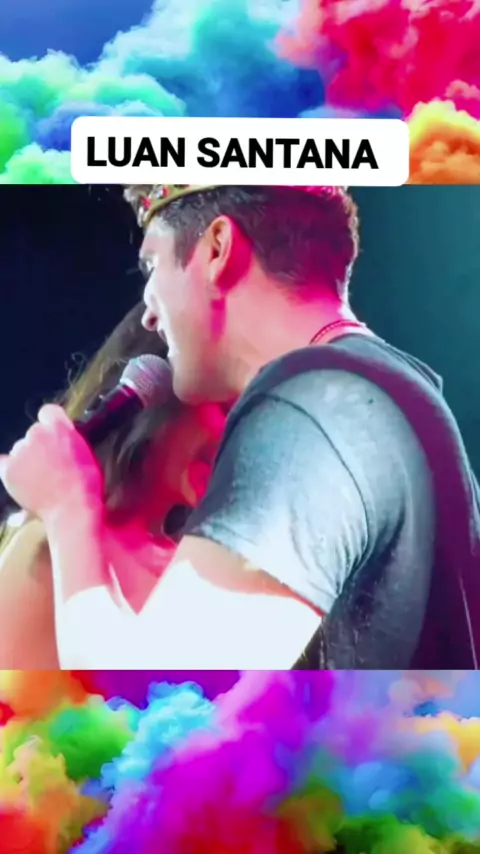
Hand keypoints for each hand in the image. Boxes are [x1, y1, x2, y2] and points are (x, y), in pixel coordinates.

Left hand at [0, 404, 102, 520]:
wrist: (71, 508)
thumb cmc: (85, 484)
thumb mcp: (85, 453)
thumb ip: (69, 440)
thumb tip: (61, 438)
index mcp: (58, 427)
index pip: (48, 412)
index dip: (51, 424)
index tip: (55, 436)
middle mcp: (36, 433)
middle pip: (33, 433)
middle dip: (39, 445)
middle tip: (49, 464)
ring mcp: (19, 451)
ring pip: (19, 449)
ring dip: (26, 459)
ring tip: (39, 479)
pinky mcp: (7, 469)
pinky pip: (4, 464)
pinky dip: (10, 469)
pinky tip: (19, 479)